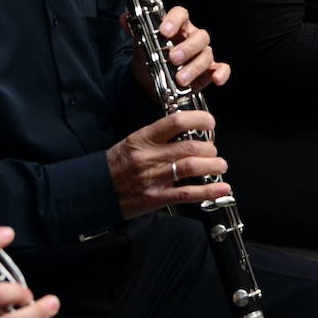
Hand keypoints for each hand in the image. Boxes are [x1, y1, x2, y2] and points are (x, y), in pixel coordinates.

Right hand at [106, 110, 229, 219]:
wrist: (95, 190)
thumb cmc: (115, 165)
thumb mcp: (132, 142)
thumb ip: (158, 137)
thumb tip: (186, 132)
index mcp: (143, 139)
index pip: (175, 122)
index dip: (198, 120)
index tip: (209, 122)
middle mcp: (149, 156)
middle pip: (189, 147)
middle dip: (209, 148)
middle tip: (213, 149)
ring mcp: (153, 178)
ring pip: (190, 168)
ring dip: (212, 166)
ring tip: (220, 165)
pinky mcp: (156, 198)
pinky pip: (187, 194)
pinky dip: (208, 191)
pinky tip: (222, 188)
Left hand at [130, 5, 230, 95]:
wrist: (150, 86)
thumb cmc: (149, 62)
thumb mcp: (140, 49)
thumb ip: (136, 33)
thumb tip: (124, 18)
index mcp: (177, 27)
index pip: (181, 14)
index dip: (174, 20)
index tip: (164, 31)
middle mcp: (192, 38)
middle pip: (199, 35)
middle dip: (187, 48)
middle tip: (173, 58)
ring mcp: (202, 54)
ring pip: (207, 53)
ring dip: (195, 66)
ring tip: (180, 79)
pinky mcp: (209, 71)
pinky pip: (221, 68)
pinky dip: (221, 73)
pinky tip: (216, 80)